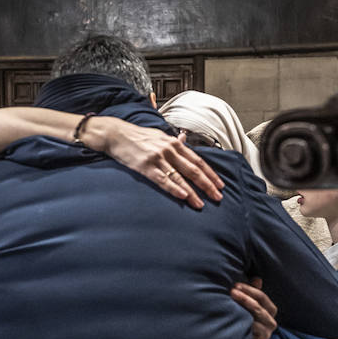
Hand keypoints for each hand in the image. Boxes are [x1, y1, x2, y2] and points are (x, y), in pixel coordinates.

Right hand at [85, 117, 224, 208]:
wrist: (117, 134)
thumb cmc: (138, 137)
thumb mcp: (159, 135)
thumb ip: (173, 141)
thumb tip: (185, 139)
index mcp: (174, 144)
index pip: (198, 160)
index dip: (210, 173)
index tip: (220, 184)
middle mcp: (169, 150)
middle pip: (193, 170)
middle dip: (207, 185)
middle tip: (217, 197)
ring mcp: (158, 158)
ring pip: (180, 177)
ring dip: (193, 192)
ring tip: (201, 204)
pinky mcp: (145, 167)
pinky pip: (163, 180)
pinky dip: (174, 188)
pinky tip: (183, 196)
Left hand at [230, 278, 276, 338]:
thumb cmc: (247, 316)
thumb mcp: (251, 302)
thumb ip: (253, 291)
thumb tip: (257, 279)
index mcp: (270, 310)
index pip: (262, 297)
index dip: (249, 290)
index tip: (236, 285)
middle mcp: (271, 322)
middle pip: (259, 308)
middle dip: (245, 299)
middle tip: (232, 292)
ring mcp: (265, 334)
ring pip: (254, 322)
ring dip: (242, 312)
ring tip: (229, 305)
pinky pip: (249, 334)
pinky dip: (241, 327)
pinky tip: (232, 320)